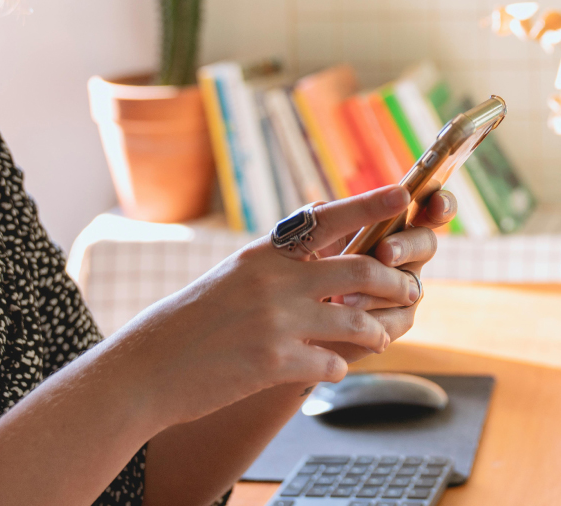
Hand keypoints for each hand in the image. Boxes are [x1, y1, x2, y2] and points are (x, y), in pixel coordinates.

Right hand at [117, 186, 430, 430]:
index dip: (369, 204)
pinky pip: (331, 363)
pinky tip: (335, 367)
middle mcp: (275, 279)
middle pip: (360, 269)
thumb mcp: (236, 274)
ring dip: (377, 329)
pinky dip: (339, 366)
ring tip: (384, 334)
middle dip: (396, 281)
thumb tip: (324, 229)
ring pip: (355, 319)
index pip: (328, 218)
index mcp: (266, 252)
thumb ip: (281, 259)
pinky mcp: (273, 363)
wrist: (148, 367)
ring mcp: (275, 321)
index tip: (403, 192)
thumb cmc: (194, 320)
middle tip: (412, 290)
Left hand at [317, 188, 458, 364]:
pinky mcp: (397, 319)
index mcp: (393, 221)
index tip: (436, 203)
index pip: (429, 206)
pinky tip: (344, 316)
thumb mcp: (321, 224)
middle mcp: (406, 253)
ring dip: (379, 289)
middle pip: (427, 243)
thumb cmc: (304, 253)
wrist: (286, 304)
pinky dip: (371, 317)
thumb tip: (384, 205)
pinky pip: (398, 318)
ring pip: (411, 286)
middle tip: (384, 252)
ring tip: (343, 297)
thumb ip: (350, 211)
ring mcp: (406, 287)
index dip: (442, 203)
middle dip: (407, 246)